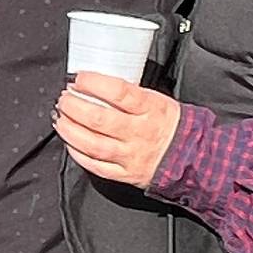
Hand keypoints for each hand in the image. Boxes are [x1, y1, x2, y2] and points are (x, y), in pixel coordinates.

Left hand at [53, 72, 184, 187]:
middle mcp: (140, 132)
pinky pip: (96, 166)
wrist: (191, 158)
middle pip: (99, 119)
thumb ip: (131, 94)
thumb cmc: (170, 125)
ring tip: (60, 119)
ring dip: (70, 130)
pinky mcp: (125, 174)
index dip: (94, 83)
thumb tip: (98, 83)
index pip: (118, 92)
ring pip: (93, 144)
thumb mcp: (158, 100)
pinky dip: (79, 154)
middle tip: (63, 98)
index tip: (79, 77)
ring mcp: (131, 155)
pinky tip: (70, 143)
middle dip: (74, 106)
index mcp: (150, 109)